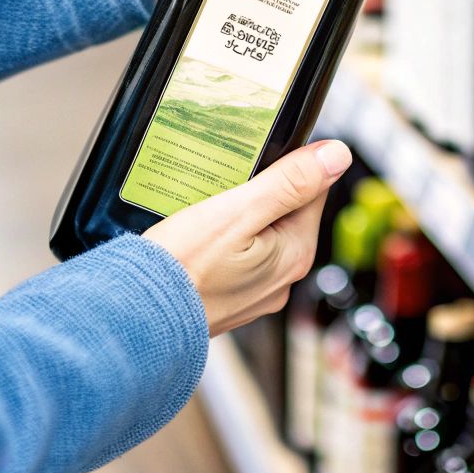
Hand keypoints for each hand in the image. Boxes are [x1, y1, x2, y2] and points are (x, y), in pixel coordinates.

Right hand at [144, 140, 353, 336]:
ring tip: (206, 204)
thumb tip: (336, 156)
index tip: (257, 155)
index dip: (287, 165)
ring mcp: (255, 292)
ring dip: (238, 214)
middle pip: (284, 212)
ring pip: (258, 234)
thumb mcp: (237, 212)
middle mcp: (282, 279)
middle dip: (259, 190)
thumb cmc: (181, 268)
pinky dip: (221, 239)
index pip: (312, 190)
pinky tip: (198, 232)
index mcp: (295, 254)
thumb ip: (289, 183)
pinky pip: (236, 256)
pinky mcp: (229, 298)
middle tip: (225, 179)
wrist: (138, 317)